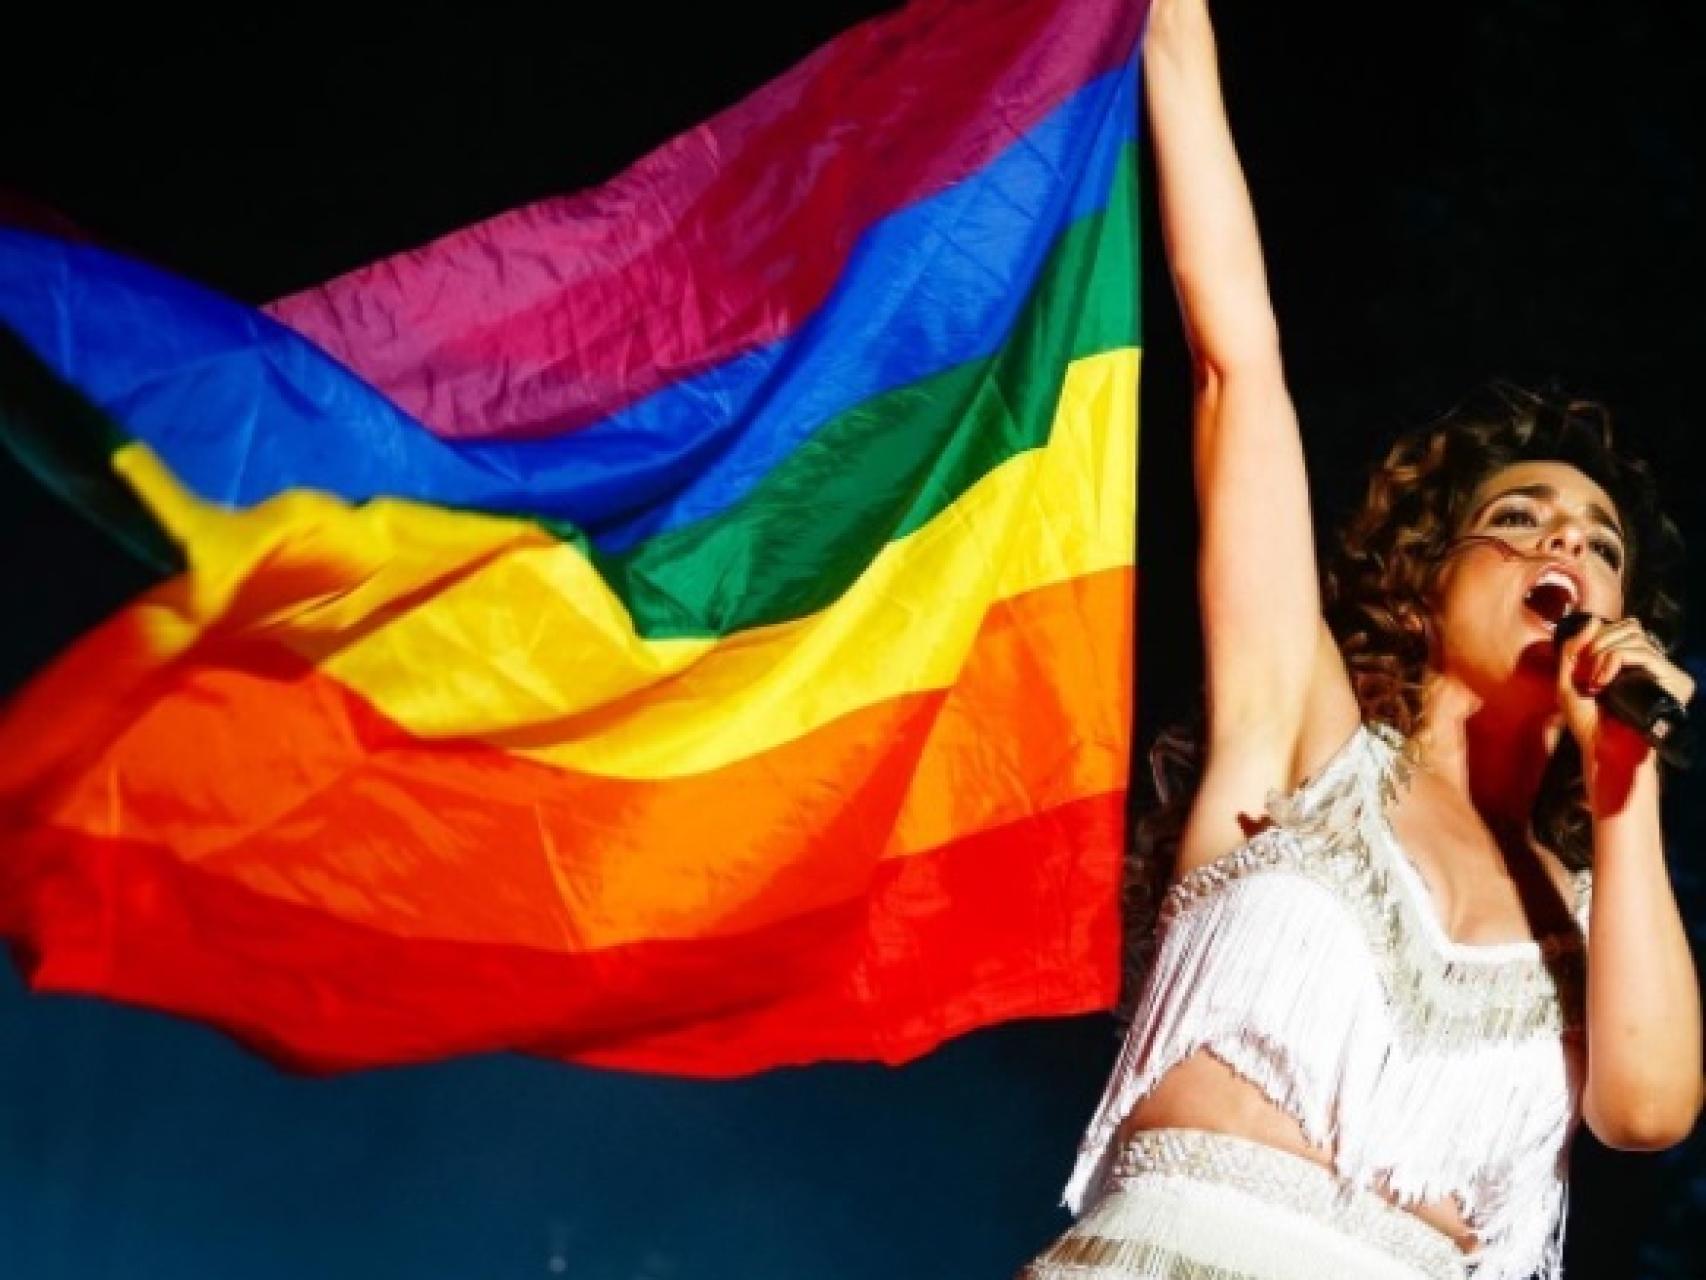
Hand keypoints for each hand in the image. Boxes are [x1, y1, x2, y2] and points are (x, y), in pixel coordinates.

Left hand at [1557, 614, 1695, 792]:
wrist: (1602, 749)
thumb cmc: (1587, 721)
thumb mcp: (1568, 681)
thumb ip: (1573, 650)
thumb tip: (1593, 619)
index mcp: (1631, 661)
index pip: (1622, 627)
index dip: (1598, 635)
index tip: (1581, 663)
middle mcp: (1649, 664)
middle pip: (1630, 628)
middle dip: (1599, 642)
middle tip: (1586, 672)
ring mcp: (1661, 672)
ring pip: (1635, 638)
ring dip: (1605, 653)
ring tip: (1594, 680)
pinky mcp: (1669, 683)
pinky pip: (1642, 654)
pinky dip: (1616, 660)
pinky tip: (1603, 682)